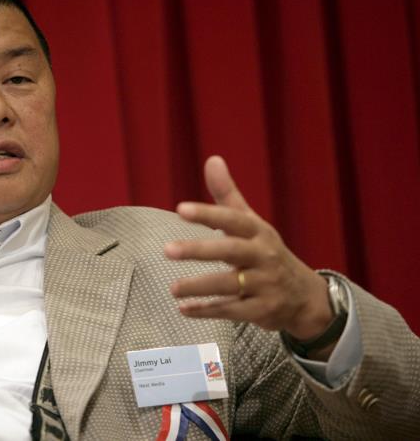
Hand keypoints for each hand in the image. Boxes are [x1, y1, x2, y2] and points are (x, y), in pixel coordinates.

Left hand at [164, 156, 332, 340]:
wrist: (304, 296)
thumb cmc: (265, 252)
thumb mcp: (251, 222)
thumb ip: (227, 195)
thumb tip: (212, 159)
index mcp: (258, 232)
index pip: (232, 219)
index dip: (208, 214)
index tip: (180, 209)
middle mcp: (263, 256)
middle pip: (229, 251)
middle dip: (198, 250)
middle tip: (167, 250)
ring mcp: (264, 284)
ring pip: (229, 285)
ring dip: (199, 287)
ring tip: (172, 288)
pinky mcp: (262, 310)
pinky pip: (232, 311)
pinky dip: (208, 311)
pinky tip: (184, 309)